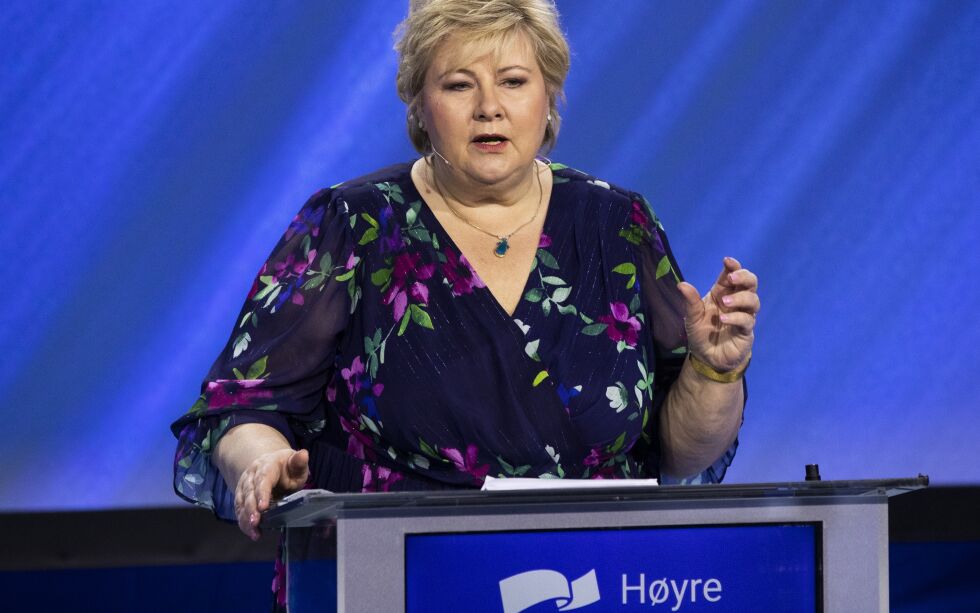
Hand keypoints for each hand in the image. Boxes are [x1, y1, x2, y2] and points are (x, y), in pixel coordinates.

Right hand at [233, 448, 308, 539]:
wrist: (272, 465)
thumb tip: (304, 454)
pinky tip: (252, 533)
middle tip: (256, 522)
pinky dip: (244, 522)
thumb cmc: (287, 468)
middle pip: (249, 492)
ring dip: (246, 518)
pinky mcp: (241, 497)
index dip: (262, 493)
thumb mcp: (296, 463)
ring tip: (254, 532)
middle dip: (251, 508)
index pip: (263, 479)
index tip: (263, 507)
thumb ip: (299, 461)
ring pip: (241, 502)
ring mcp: (244, 486)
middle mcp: (251, 475)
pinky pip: (240, 510)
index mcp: (266, 465)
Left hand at [677, 257, 758, 372]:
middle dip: (744, 277)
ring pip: (753, 300)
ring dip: (740, 298)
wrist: (707, 358)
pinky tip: (723, 319)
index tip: (727, 261)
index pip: (732, 275)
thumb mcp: (692, 317)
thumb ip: (690, 301)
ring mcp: (743, 316)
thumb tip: (681, 284)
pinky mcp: (746, 332)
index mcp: (722, 293)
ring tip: (725, 302)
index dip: (733, 266)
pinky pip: (747, 321)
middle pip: (750, 283)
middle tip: (732, 278)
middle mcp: (736, 302)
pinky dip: (737, 318)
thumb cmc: (702, 334)